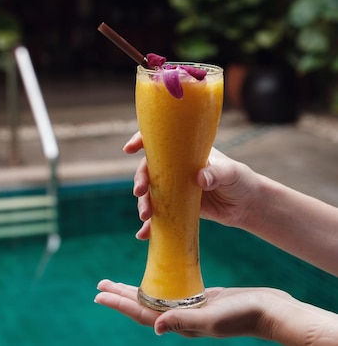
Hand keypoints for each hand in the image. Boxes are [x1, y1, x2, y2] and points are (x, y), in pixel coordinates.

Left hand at [94, 279, 285, 338]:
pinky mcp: (200, 298)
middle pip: (144, 306)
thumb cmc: (245, 316)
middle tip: (100, 286)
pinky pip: (170, 291)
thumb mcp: (214, 318)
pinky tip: (152, 277)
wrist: (272, 312)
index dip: (121, 304)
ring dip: (134, 290)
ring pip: (155, 298)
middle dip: (120, 296)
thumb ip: (184, 321)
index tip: (100, 296)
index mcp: (181, 324)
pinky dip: (156, 284)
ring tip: (116, 284)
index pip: (143, 314)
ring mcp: (190, 308)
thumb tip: (156, 327)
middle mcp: (181, 318)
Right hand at [124, 132, 259, 238]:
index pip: (159, 143)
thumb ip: (216, 174)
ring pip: (150, 194)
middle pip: (149, 171)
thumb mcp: (231, 174)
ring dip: (143, 204)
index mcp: (185, 153)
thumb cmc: (240, 181)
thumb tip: (200, 179)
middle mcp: (175, 169)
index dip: (142, 141)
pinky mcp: (176, 207)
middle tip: (139, 192)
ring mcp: (174, 189)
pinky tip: (143, 235)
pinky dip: (150, 225)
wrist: (246, 205)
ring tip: (145, 217)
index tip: (129, 149)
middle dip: (140, 181)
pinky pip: (159, 215)